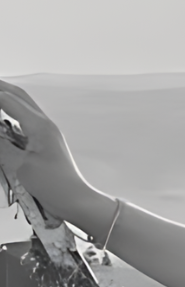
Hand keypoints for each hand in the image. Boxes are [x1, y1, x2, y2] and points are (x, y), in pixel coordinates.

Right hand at [0, 79, 93, 221]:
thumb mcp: (21, 166)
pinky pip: (24, 122)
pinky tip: (2, 118)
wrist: (75, 199)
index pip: (9, 101)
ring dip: (6, 98)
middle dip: (1, 87)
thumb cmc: (54, 185)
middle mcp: (45, 125)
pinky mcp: (43, 143)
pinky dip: (10, 114)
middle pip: (19, 97)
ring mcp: (46, 133)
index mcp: (40, 126)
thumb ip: (1, 146)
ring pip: (23, 108)